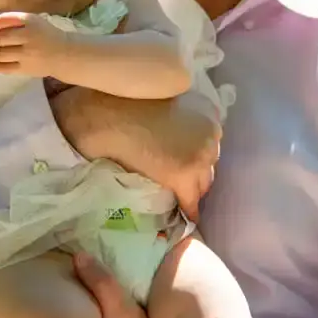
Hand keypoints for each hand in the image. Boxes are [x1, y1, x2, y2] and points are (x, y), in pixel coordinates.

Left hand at [0, 12, 65, 77]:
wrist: (65, 54)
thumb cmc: (46, 36)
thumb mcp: (33, 21)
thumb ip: (13, 21)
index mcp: (29, 21)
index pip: (2, 20)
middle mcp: (27, 36)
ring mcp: (26, 54)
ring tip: (0, 52)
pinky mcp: (26, 69)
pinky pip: (3, 68)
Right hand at [52, 88, 220, 220]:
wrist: (107, 115)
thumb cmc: (124, 103)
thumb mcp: (162, 99)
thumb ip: (177, 117)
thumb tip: (174, 138)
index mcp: (206, 109)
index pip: (209, 141)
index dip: (195, 153)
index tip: (187, 161)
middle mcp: (210, 131)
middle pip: (209, 162)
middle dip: (197, 171)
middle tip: (183, 181)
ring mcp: (201, 154)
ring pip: (203, 182)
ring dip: (192, 188)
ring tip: (180, 197)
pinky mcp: (184, 175)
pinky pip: (190, 201)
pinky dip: (188, 210)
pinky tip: (185, 217)